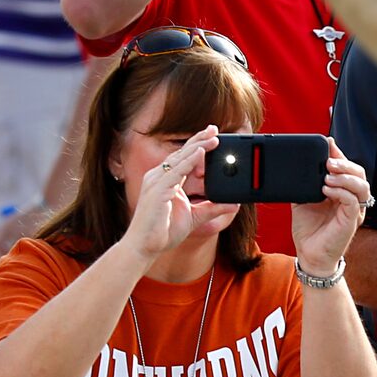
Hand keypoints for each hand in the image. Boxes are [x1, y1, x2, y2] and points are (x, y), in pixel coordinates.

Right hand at [122, 125, 231, 264]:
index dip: (198, 145)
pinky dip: (188, 161)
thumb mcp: (195, 217)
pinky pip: (176, 172)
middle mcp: (159, 177)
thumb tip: (233, 204)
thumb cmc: (162, 232)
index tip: (213, 136)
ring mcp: (156, 182)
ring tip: (214, 138)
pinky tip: (200, 152)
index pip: (183, 158)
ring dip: (198, 146)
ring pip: (180, 159)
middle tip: (215, 129)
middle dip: (199, 139)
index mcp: (165, 181)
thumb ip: (212, 208)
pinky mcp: (157, 191)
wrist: (144, 247)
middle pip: (182, 153)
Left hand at [292, 146, 370, 273]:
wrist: (309, 254)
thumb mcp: (302, 200)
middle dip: (344, 163)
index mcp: (342, 192)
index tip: (327, 143)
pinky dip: (342, 192)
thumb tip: (298, 165)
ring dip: (345, 177)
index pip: (347, 168)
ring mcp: (354, 210)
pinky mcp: (352, 221)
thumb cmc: (309, 229)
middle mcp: (351, 199)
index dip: (340, 154)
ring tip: (327, 175)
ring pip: (362, 186)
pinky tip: (327, 190)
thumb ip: (304, 183)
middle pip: (359, 173)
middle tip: (327, 161)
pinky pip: (354, 201)